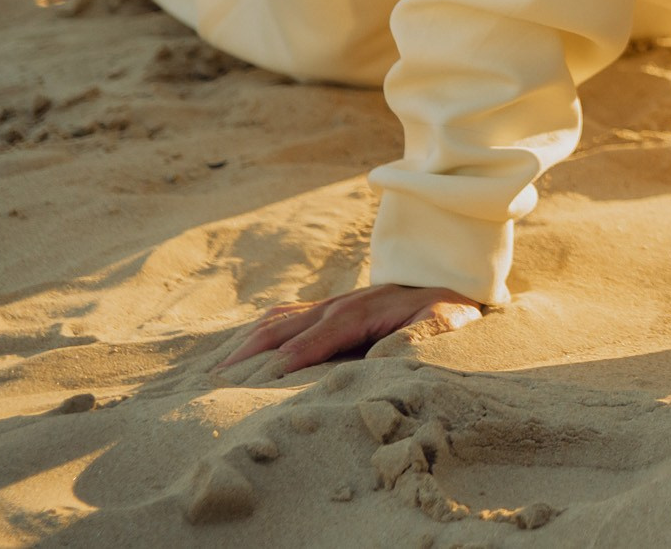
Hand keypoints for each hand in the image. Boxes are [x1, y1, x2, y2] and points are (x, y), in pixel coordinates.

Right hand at [216, 284, 483, 373]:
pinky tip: (238, 354)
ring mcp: (330, 303)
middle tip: (215, 385)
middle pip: (283, 327)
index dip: (287, 361)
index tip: (256, 387)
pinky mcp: (328, 308)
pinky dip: (255, 334)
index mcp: (364, 310)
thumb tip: (376, 356)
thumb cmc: (451, 311)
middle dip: (249, 354)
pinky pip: (283, 317)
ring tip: (214, 374)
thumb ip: (415, 337)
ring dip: (245, 345)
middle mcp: (340, 303)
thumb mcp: (445, 323)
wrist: (457, 283)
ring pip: (276, 321)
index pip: (316, 338)